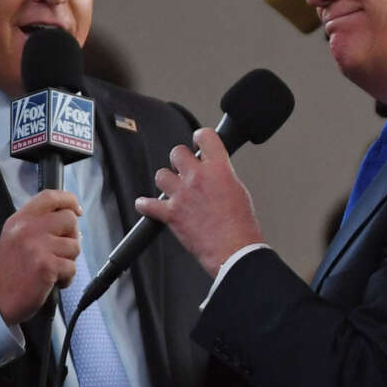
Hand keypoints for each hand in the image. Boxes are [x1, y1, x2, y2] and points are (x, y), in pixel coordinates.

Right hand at [0, 189, 81, 324]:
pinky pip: (72, 267)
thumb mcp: (16, 237)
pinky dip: (67, 278)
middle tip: (60, 251)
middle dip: (72, 237)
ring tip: (52, 269)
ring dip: (68, 260)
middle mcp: (28, 228)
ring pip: (75, 245)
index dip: (68, 200)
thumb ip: (38, 223)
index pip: (49, 196)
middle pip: (69, 219)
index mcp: (20, 219)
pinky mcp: (47, 265)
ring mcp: (37, 246)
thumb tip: (72, 217)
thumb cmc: (11, 269)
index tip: (77, 210)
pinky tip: (53, 282)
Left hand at [135, 128, 264, 275]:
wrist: (233, 249)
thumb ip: (223, 175)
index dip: (200, 138)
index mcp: (218, 168)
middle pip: (177, 152)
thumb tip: (215, 173)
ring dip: (166, 181)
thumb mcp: (239, 190)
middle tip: (186, 169)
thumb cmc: (240, 226)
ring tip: (173, 189)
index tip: (198, 143)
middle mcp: (197, 177)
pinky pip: (147, 204)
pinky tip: (147, 205)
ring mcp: (182, 195)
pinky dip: (145, 205)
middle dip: (181, 160)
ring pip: (161, 175)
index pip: (205, 136)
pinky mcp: (171, 214)